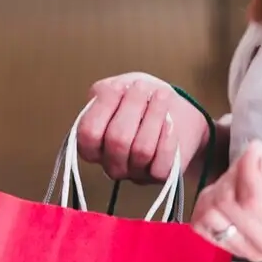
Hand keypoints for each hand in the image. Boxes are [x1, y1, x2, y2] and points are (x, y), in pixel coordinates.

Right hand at [76, 73, 208, 186]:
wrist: (173, 110)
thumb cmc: (141, 99)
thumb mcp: (117, 88)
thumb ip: (105, 92)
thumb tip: (109, 93)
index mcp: (92, 144)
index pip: (88, 134)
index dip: (104, 107)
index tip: (120, 86)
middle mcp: (110, 163)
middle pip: (117, 140)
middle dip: (132, 107)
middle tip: (142, 87)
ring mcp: (134, 172)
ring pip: (141, 150)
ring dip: (154, 117)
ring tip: (161, 95)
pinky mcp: (158, 176)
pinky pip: (161, 164)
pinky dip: (167, 138)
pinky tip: (170, 121)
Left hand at [190, 138, 261, 261]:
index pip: (255, 200)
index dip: (248, 166)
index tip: (258, 147)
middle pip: (229, 204)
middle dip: (237, 171)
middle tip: (256, 160)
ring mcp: (250, 250)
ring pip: (211, 213)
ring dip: (222, 185)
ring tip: (245, 174)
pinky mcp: (232, 246)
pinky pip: (201, 222)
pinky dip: (209, 199)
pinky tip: (231, 188)